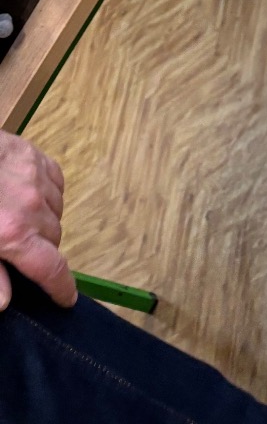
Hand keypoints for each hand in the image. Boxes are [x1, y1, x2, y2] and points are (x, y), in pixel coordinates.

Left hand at [0, 130, 75, 309]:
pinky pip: (56, 183)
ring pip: (56, 210)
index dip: (62, 287)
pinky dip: (48, 194)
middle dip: (42, 248)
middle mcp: (34, 208)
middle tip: (21, 249)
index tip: (68, 299)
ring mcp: (38, 179)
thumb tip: (5, 303)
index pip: (51, 268)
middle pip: (54, 238)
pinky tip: (30, 194)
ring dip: (44, 220)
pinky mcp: (37, 157)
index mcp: (15, 234)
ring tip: (21, 218)